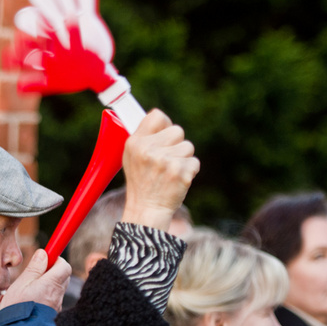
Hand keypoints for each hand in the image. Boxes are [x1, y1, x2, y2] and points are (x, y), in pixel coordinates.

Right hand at [0, 249, 70, 312]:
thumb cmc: (17, 308)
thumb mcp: (21, 283)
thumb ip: (34, 268)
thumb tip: (44, 254)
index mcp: (52, 284)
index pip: (64, 265)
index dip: (56, 259)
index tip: (46, 258)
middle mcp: (58, 295)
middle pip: (62, 276)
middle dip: (51, 271)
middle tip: (35, 273)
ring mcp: (56, 306)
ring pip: (57, 289)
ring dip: (47, 284)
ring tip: (30, 289)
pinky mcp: (52, 314)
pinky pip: (52, 300)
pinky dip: (45, 296)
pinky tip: (32, 300)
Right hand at [121, 110, 199, 230]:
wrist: (147, 210)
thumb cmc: (141, 182)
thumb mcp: (131, 157)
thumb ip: (144, 137)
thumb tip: (161, 118)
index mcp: (135, 143)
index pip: (157, 116)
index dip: (165, 125)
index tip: (164, 135)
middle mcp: (149, 150)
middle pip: (177, 130)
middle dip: (176, 144)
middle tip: (167, 159)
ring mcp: (166, 161)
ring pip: (188, 146)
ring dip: (183, 158)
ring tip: (170, 172)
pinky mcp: (181, 172)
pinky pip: (194, 162)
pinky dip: (189, 171)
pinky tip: (176, 180)